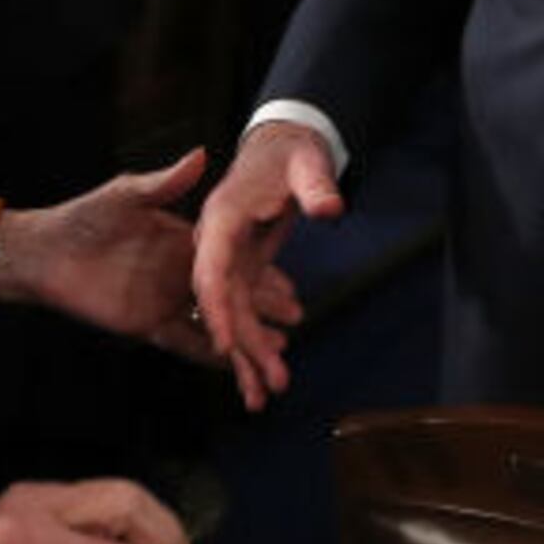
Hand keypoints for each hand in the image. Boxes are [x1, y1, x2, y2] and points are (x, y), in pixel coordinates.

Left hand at [0, 152, 300, 365]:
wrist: (45, 251)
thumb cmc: (83, 217)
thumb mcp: (126, 193)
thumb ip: (166, 182)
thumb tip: (203, 155)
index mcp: (182, 242)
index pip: (233, 260)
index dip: (262, 272)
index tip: (292, 281)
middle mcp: (179, 274)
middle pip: (231, 295)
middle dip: (264, 308)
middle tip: (297, 319)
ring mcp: (163, 301)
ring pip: (213, 324)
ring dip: (243, 338)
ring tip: (277, 351)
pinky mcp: (143, 325)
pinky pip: (181, 343)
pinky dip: (206, 354)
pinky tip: (232, 364)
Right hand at [190, 121, 346, 411]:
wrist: (283, 148)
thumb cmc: (292, 152)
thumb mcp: (308, 162)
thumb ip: (316, 186)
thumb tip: (330, 210)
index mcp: (222, 218)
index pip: (212, 268)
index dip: (216, 307)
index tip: (225, 345)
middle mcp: (215, 243)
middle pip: (222, 302)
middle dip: (242, 346)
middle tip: (269, 387)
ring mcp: (226, 259)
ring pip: (231, 313)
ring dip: (249, 353)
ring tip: (267, 395)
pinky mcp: (241, 269)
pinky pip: (244, 309)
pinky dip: (255, 339)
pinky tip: (268, 371)